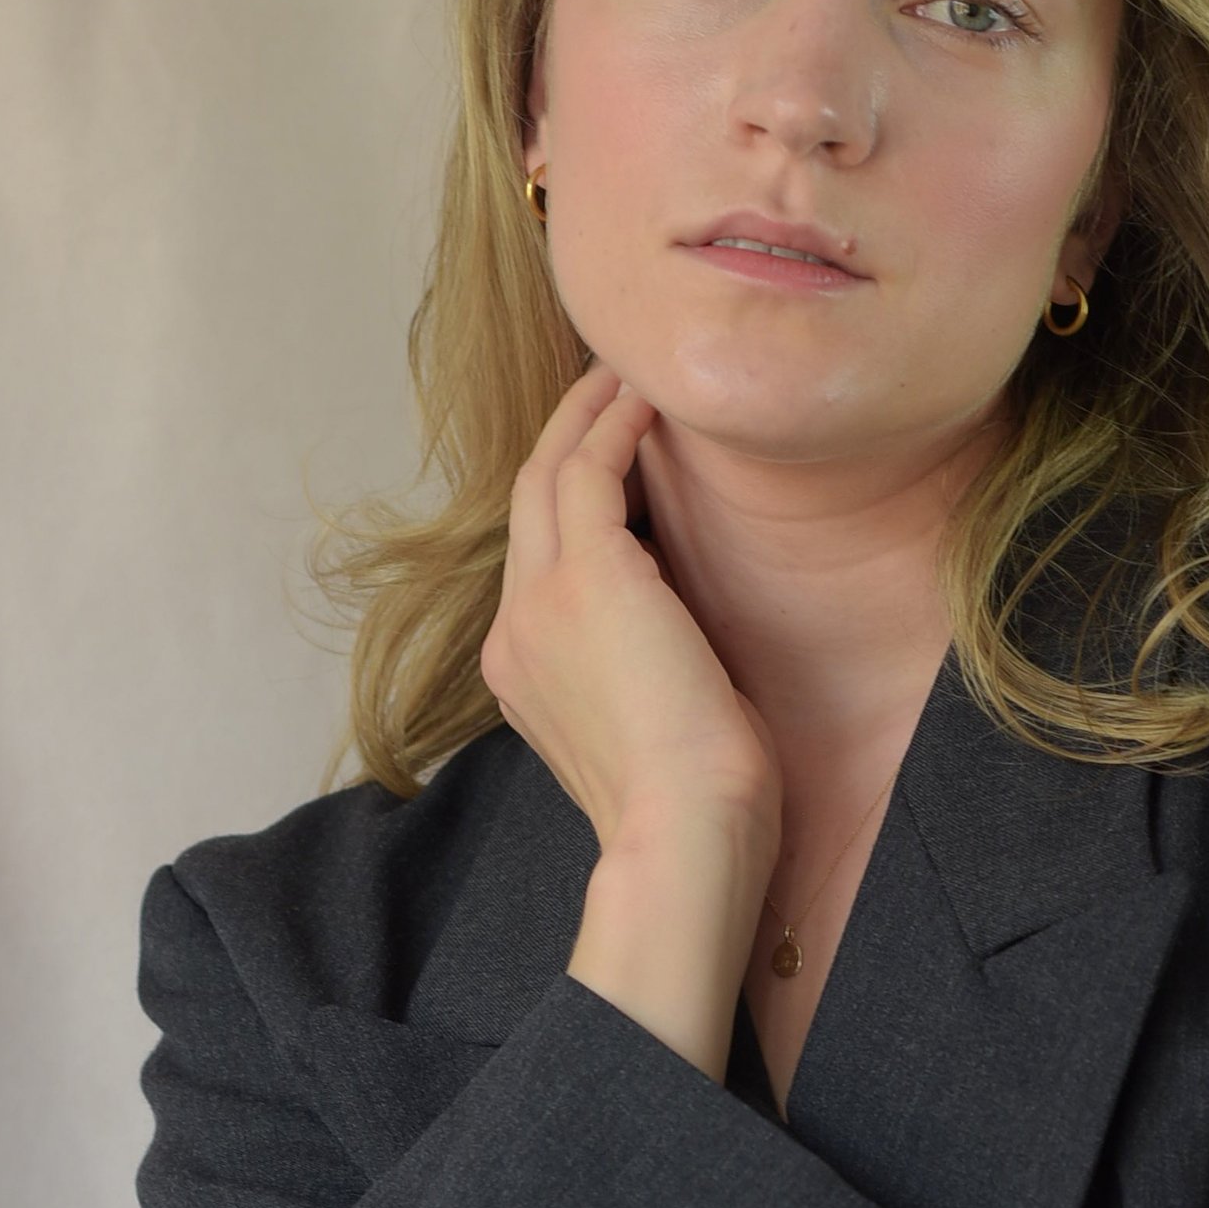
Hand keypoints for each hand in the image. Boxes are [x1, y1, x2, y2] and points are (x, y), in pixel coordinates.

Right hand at [485, 366, 784, 1081]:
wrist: (684, 835)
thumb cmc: (696, 805)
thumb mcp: (655, 724)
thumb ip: (645, 669)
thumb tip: (682, 643)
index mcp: (522, 669)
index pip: (540, 558)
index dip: (573, 499)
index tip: (616, 459)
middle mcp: (513, 629)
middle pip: (529, 501)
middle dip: (568, 436)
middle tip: (610, 385)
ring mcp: (539, 600)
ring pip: (548, 473)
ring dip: (587, 414)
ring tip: (629, 372)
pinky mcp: (586, 577)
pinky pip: (591, 469)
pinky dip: (616, 425)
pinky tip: (651, 396)